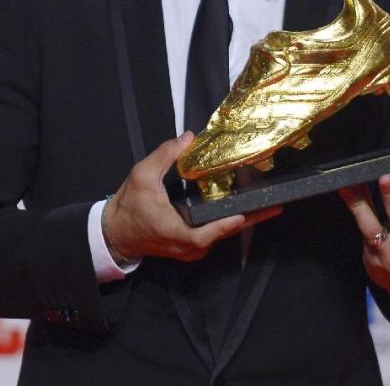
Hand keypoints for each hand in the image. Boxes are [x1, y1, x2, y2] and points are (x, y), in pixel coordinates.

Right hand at [103, 131, 281, 261]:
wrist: (115, 232)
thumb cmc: (129, 206)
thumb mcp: (142, 175)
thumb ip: (165, 155)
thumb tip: (189, 137)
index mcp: (178, 233)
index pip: (211, 233)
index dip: (230, 223)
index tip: (250, 212)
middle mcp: (188, 247)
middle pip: (224, 234)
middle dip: (249, 218)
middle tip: (273, 204)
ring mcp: (190, 251)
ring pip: (220, 236)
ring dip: (241, 221)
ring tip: (264, 204)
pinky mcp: (189, 248)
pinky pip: (213, 236)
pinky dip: (227, 223)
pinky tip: (243, 208)